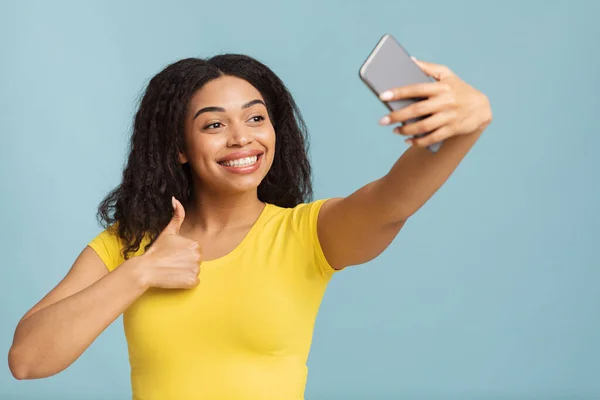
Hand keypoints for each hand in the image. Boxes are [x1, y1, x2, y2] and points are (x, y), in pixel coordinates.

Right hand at [138, 197, 201, 288]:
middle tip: (172, 262)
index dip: (183, 253)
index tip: (173, 254)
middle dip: (185, 262)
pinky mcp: (192, 282)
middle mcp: (199, 257)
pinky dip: (186, 281)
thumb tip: (175, 199)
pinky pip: (194, 282)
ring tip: (172, 269)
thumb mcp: (168, 231)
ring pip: (195, 271)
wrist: (146, 270)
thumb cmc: (156, 250)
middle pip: (196, 260)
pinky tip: (175, 277)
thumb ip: (177, 216)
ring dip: (185, 272)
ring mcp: (196, 270)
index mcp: (195, 244)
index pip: (194, 250)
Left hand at [378, 58, 492, 147]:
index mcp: (441, 87)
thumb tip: (410, 60)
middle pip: (417, 110)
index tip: (382, 96)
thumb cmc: (459, 88)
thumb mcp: (447, 74)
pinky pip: (433, 138)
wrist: (481, 107)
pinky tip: (408, 141)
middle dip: (397, 116)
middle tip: (382, 121)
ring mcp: (449, 116)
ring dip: (406, 130)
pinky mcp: (452, 129)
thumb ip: (428, 68)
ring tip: (394, 131)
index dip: (399, 92)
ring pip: (424, 126)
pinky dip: (419, 141)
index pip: (416, 88)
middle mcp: (445, 101)